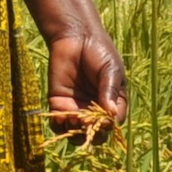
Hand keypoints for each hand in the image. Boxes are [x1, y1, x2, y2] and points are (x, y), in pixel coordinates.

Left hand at [41, 25, 127, 145]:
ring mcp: (77, 109)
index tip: (102, 121)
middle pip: (95, 134)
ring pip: (76, 133)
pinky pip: (58, 123)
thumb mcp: (110, 70)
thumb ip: (109, 91)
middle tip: (86, 122)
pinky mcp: (58, 104)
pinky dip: (59, 126)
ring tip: (73, 120)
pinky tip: (61, 118)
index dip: (108, 126)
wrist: (75, 38)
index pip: (112, 124)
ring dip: (75, 133)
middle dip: (91, 132)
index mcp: (113, 104)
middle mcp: (95, 111)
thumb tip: (111, 114)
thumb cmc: (99, 52)